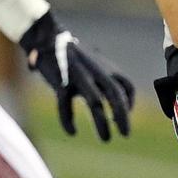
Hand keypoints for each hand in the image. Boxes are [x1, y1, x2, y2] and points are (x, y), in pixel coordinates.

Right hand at [19, 11, 133, 140]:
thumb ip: (103, 78)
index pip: (126, 85)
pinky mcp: (60, 82)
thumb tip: (113, 100)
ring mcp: (78, 76)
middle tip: (126, 134)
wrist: (47, 39)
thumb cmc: (72, 56)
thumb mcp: (93, 63)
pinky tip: (72, 132)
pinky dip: (68, 120)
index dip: (130, 102)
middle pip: (114, 93)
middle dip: (122, 115)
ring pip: (95, 101)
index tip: (126, 115)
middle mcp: (95, 70)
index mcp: (104, 66)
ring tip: (106, 139)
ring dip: (102, 122)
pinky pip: (66, 105)